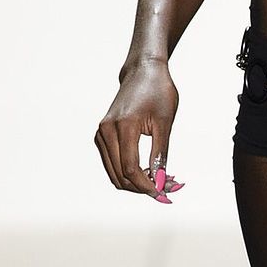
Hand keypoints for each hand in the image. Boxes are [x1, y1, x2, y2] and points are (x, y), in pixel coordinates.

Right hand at [95, 57, 182, 200]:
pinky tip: (146, 171)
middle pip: (120, 175)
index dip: (146, 186)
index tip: (163, 193)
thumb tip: (160, 181)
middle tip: (165, 189)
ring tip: (158, 181)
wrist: (142, 72)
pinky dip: (127, 173)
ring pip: (114, 173)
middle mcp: (106, 131)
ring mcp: (101, 134)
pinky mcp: (102, 136)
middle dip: (142, 187)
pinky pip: (112, 164)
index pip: (131, 168)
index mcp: (123, 126)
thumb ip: (160, 153)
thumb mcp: (165, 122)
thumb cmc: (158, 92)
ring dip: (135, 183)